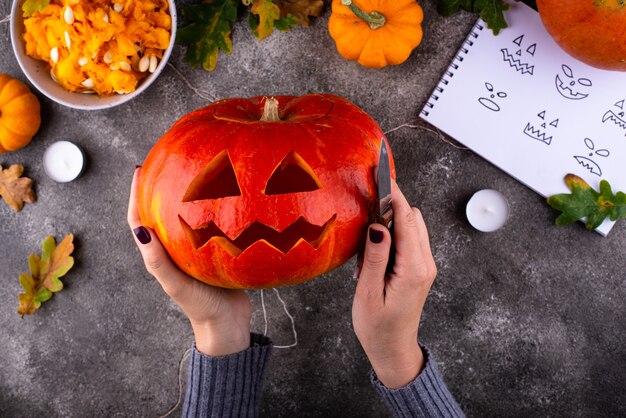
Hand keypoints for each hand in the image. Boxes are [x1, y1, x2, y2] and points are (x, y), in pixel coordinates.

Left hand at [127, 167, 251, 355]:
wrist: (228, 323)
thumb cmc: (201, 306)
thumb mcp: (176, 283)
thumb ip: (158, 260)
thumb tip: (140, 229)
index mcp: (159, 255)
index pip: (139, 221)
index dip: (136, 195)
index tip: (141, 170)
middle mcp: (173, 250)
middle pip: (159, 214)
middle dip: (157, 189)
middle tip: (165, 164)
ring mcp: (192, 251)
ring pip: (182, 218)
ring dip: (181, 197)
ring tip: (190, 174)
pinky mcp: (212, 252)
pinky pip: (206, 225)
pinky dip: (206, 209)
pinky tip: (218, 198)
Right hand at [352, 182, 436, 387]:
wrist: (393, 350)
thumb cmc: (377, 327)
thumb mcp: (368, 292)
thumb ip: (374, 256)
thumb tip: (378, 224)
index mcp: (413, 268)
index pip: (406, 218)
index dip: (393, 193)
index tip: (381, 172)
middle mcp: (425, 263)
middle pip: (412, 217)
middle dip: (390, 205)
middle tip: (364, 206)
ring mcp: (425, 266)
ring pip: (412, 226)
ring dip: (390, 222)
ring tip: (366, 243)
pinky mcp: (420, 269)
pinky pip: (409, 239)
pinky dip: (393, 235)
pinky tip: (375, 252)